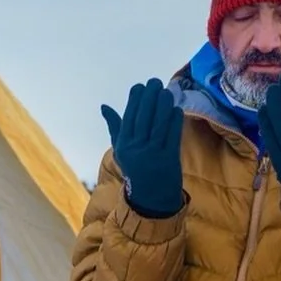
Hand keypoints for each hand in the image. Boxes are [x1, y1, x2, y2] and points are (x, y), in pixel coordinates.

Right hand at [101, 78, 183, 218]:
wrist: (150, 197)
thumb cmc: (135, 169)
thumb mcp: (121, 150)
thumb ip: (115, 127)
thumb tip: (104, 107)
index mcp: (123, 145)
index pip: (129, 116)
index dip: (135, 99)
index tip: (140, 86)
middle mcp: (136, 149)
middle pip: (144, 117)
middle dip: (150, 96)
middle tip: (155, 82)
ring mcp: (153, 154)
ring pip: (159, 123)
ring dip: (163, 104)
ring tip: (166, 91)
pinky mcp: (169, 158)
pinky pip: (172, 134)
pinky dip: (174, 119)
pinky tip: (175, 108)